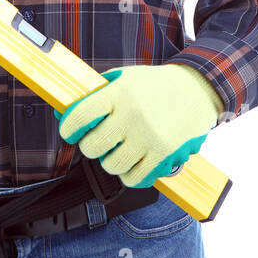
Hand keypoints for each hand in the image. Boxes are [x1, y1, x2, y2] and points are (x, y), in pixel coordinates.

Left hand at [55, 64, 224, 187]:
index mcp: (119, 93)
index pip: (80, 115)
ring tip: (118, 150)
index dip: (69, 128)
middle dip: (90, 146)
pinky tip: (132, 162)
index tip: (69, 132)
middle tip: (98, 141)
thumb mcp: (124, 78)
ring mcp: (149, 137)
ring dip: (110, 161)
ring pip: (111, 166)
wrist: (197, 89)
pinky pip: (135, 178)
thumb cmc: (154, 85)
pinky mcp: (164, 155)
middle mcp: (132, 115)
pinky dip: (129, 174)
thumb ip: (95, 94)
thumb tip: (60, 110)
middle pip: (93, 146)